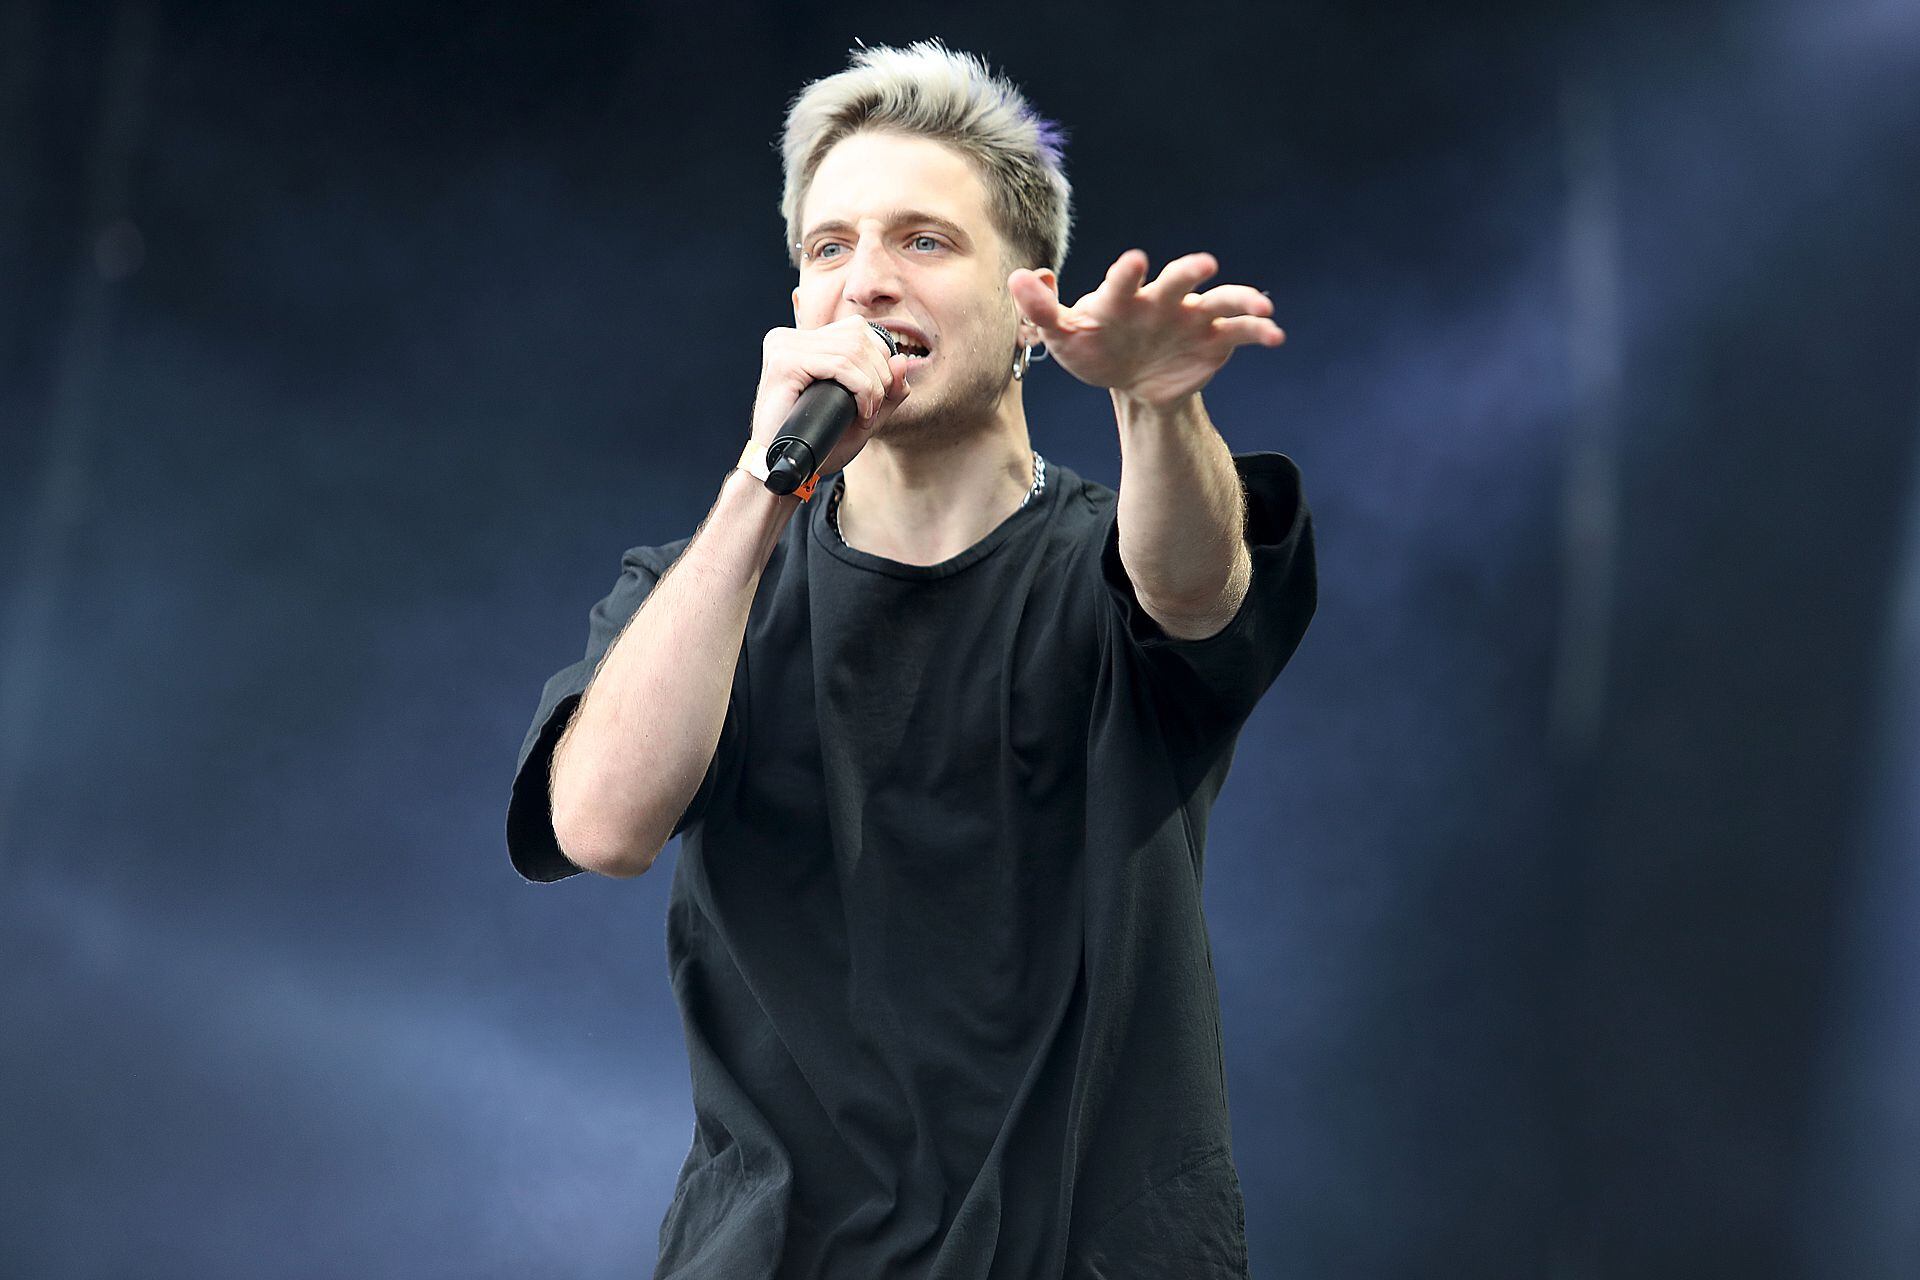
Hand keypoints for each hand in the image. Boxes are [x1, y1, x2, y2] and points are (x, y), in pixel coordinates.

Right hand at [750, 317, 913, 476]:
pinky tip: (860, 413)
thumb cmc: (820, 444)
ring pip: (852, 350)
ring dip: (873, 386)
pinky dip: (861, 390)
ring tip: (867, 415)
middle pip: (858, 337)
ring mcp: (784, 347)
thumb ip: (888, 389)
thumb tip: (902, 359)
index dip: (880, 360)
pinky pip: (840, 365)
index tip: (879, 397)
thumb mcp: (863, 414)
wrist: (787, 469)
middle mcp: (789, 337)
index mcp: (802, 341)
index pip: (857, 330)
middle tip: (874, 411)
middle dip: (880, 375)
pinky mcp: (784, 363)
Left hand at [1008, 250, 1283, 406]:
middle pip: (1178, 281)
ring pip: (1220, 301)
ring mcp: (1192, 316)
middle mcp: (1162, 299)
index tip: (1133, 261)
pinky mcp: (1216, 338)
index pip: (1123, 281)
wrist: (1131, 377)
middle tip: (1202, 266)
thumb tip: (1019, 277)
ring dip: (1240, 299)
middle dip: (1189, 273)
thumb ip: (1040, 311)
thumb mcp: (1062, 336)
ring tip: (1259, 305)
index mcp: (1123, 297)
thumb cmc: (1094, 347)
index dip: (1127, 273)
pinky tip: (1276, 335)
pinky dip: (1260, 331)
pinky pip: (1241, 331)